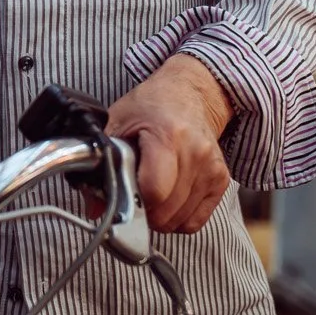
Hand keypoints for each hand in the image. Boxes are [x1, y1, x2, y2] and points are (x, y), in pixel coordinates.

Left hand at [107, 55, 234, 233]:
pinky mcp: (221, 180)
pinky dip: (178, 218)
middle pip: (166, 211)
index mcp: (168, 136)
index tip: (123, 194)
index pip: (154, 191)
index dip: (133, 200)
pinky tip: (169, 198)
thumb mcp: (118, 122)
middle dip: (144, 211)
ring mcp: (212, 168)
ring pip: (179, 221)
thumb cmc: (151, 106)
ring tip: (152, 190)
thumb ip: (102, 162)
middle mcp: (196, 153)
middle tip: (134, 192)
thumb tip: (94, 207)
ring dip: (161, 215)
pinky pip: (195, 221)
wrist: (189, 94)